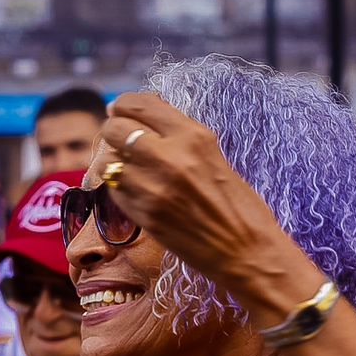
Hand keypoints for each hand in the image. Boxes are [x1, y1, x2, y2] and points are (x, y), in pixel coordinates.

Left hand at [98, 93, 304, 297]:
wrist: (246, 250)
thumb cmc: (238, 204)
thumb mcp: (213, 155)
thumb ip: (179, 135)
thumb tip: (144, 115)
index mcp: (192, 135)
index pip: (138, 104)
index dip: (122, 105)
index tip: (120, 111)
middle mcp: (169, 156)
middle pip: (115, 129)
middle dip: (114, 132)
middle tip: (121, 142)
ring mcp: (153, 187)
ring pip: (108, 162)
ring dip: (114, 163)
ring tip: (128, 169)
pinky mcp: (144, 215)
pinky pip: (115, 191)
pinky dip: (119, 188)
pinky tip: (135, 192)